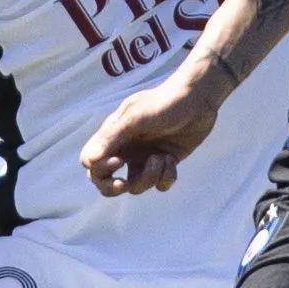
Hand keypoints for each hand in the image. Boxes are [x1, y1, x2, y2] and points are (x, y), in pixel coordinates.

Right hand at [78, 72, 224, 196]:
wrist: (200, 99)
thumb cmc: (164, 103)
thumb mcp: (136, 117)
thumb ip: (112, 138)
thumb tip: (88, 162)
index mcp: (114, 137)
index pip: (91, 163)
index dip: (99, 170)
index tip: (118, 161)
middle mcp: (127, 149)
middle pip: (107, 182)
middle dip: (114, 188)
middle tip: (125, 184)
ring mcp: (146, 158)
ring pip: (136, 186)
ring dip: (149, 177)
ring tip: (161, 158)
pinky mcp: (166, 162)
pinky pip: (159, 184)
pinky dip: (166, 177)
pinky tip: (172, 159)